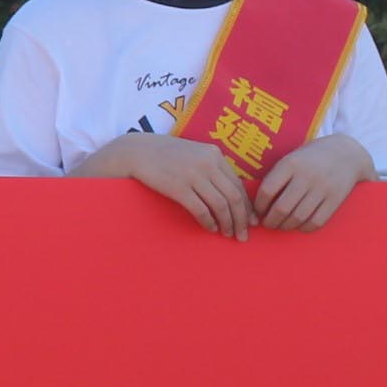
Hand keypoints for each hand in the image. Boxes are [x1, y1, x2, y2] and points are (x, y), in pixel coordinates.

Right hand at [116, 132, 254, 239]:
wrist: (136, 151)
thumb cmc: (165, 155)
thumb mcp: (193, 154)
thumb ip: (211, 167)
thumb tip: (228, 193)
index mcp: (214, 154)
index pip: (238, 184)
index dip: (247, 206)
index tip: (250, 221)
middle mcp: (207, 163)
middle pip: (233, 197)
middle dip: (241, 219)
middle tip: (243, 235)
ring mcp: (193, 175)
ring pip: (220, 205)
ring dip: (227, 223)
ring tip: (227, 234)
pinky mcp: (178, 187)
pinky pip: (200, 209)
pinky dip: (208, 221)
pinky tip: (210, 228)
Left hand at [256, 133, 372, 232]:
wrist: (346, 153)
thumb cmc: (310, 158)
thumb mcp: (291, 159)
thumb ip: (276, 177)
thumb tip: (258, 203)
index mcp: (290, 164)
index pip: (267, 191)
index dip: (259, 206)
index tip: (257, 211)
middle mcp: (306, 176)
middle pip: (282, 208)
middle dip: (270, 221)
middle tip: (267, 224)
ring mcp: (322, 189)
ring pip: (298, 217)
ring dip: (285, 226)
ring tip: (281, 226)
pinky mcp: (335, 199)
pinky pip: (317, 221)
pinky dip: (304, 228)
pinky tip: (299, 226)